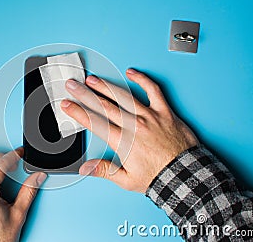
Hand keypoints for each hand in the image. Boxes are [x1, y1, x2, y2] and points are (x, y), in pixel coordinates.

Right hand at [61, 69, 197, 192]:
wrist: (185, 175)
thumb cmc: (158, 177)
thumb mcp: (127, 180)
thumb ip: (105, 170)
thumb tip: (85, 168)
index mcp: (123, 141)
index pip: (94, 122)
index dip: (77, 112)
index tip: (67, 104)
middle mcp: (134, 125)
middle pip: (104, 105)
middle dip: (84, 94)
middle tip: (72, 85)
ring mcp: (149, 116)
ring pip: (124, 96)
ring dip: (106, 86)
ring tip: (92, 79)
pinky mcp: (164, 112)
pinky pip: (153, 91)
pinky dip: (142, 80)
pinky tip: (131, 73)